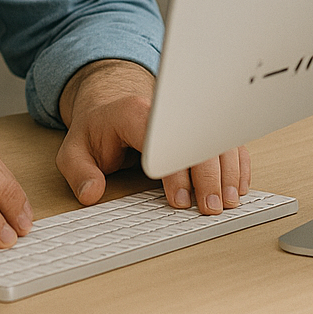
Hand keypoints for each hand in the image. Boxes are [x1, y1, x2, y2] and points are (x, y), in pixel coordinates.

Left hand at [56, 59, 251, 214]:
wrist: (112, 105)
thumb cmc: (97, 129)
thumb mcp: (75, 149)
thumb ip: (79, 172)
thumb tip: (91, 193)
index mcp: (134, 113)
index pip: (162, 140)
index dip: (174, 170)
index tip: (179, 199)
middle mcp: (167, 111)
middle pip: (198, 139)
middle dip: (207, 176)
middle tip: (210, 207)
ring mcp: (187, 117)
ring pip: (217, 140)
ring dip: (227, 173)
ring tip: (227, 202)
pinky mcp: (200, 127)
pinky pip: (226, 142)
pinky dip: (235, 165)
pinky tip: (237, 187)